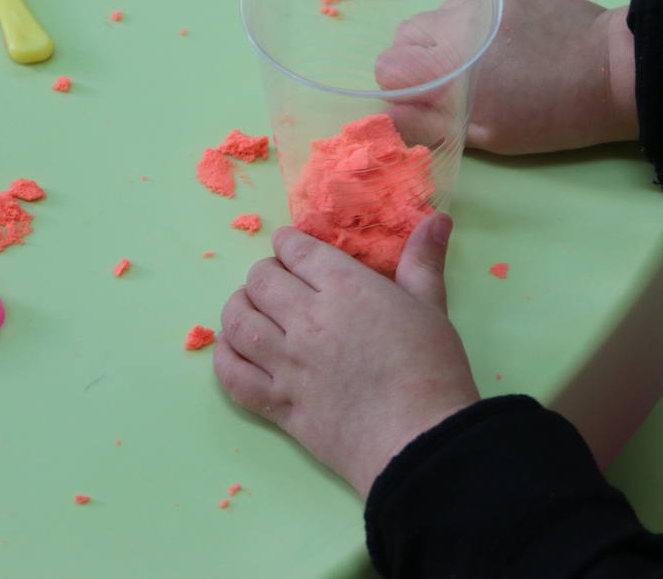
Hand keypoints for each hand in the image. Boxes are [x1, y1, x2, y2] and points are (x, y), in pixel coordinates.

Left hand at [214, 215, 479, 497]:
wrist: (420, 442)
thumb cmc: (432, 371)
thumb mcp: (431, 307)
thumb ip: (423, 261)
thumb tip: (437, 218)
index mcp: (344, 288)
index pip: (295, 250)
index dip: (289, 244)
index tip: (292, 250)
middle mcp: (307, 319)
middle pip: (260, 280)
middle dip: (266, 274)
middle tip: (279, 283)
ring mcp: (287, 364)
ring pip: (238, 322)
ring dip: (239, 309)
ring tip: (253, 311)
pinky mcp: (278, 404)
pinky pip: (232, 376)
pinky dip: (225, 358)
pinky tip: (235, 351)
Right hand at [375, 0, 637, 154]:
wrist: (617, 69)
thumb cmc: (554, 116)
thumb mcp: (489, 137)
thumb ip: (430, 124)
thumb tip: (392, 112)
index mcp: (450, 66)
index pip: (388, 66)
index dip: (401, 87)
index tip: (428, 100)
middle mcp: (457, 23)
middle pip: (404, 35)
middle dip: (418, 60)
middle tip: (454, 82)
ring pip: (437, 15)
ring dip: (446, 38)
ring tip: (485, 59)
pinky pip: (471, 2)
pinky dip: (476, 22)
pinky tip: (509, 40)